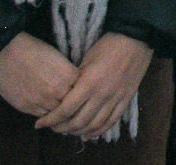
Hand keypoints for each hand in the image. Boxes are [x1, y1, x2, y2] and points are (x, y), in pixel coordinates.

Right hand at [0, 32, 78, 118]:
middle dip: (72, 104)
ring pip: (57, 114)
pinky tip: (46, 109)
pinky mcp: (27, 108)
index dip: (82, 91)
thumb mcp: (57, 58)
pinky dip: (46, 114)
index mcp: (68, 76)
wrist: (6, 52)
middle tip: (71, 105)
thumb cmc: (33, 49)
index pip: (83, 90)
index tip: (80, 92)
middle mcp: (58, 91)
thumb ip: (67, 74)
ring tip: (59, 109)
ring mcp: (42, 101)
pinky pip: (42, 117)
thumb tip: (73, 84)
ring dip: (58, 111)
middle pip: (72, 105)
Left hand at [34, 32, 152, 138]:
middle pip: (78, 122)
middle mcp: (102, 95)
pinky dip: (99, 131)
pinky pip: (111, 121)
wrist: (135, 39)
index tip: (39, 124)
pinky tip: (88, 135)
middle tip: (53, 128)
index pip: (65, 110)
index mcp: (89, 83)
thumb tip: (65, 96)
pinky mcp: (126, 100)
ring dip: (79, 132)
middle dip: (62, 129)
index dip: (51, 120)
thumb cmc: (107, 45)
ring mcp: (116, 99)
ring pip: (94, 125)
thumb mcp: (86, 59)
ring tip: (69, 132)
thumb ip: (76, 80)